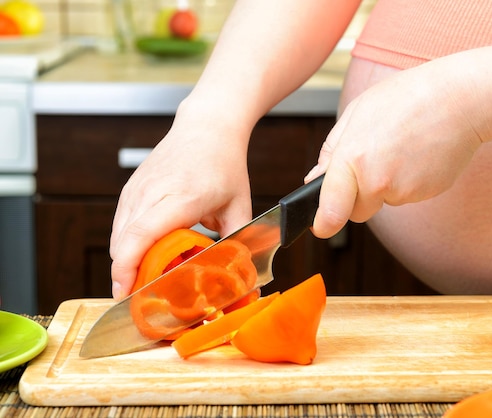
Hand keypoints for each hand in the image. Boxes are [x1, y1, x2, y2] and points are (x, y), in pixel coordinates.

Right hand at [109, 108, 252, 299]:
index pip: (143, 235)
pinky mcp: (131, 188)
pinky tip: (143, 257)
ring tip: (142, 282)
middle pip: (124, 242)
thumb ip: (240, 242)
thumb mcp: (240, 206)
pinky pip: (120, 224)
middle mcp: (153, 192)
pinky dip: (126, 245)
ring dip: (125, 262)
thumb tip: (244, 276)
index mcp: (182, 197)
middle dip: (125, 276)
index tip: (126, 293)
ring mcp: (138, 188)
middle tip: (139, 301)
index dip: (129, 268)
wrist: (207, 128)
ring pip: (118, 236)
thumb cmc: (224, 164)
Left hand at [306, 59, 483, 237]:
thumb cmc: (406, 98)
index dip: (323, 223)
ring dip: (387, 184)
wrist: (460, 98)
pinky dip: (410, 180)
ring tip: (401, 147)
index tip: (320, 227)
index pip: (331, 209)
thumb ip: (332, 151)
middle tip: (374, 161)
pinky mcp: (426, 193)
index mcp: (353, 157)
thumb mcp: (357, 113)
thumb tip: (315, 180)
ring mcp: (404, 190)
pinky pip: (408, 195)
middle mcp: (377, 180)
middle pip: (358, 211)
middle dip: (359, 197)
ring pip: (385, 200)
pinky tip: (418, 154)